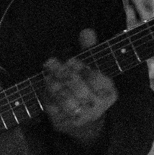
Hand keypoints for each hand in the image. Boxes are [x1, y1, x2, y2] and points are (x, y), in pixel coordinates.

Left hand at [42, 28, 115, 146]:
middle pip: (79, 88)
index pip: (96, 79)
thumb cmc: (89, 88)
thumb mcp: (94, 69)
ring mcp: (81, 117)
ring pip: (66, 99)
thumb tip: (86, 31)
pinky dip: (47, 96)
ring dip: (54, 85)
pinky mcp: (65, 124)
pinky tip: (44, 86)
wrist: (86, 123)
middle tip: (50, 61)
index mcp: (109, 92)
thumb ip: (90, 51)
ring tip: (47, 73)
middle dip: (64, 73)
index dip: (82, 69)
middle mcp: (97, 107)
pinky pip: (53, 108)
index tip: (71, 59)